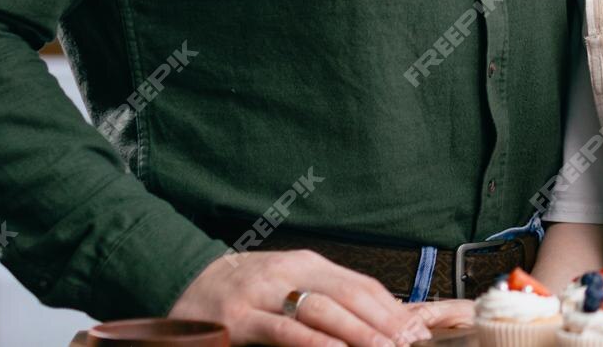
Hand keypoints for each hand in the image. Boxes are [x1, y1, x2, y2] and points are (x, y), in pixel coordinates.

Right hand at [170, 249, 433, 346]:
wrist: (185, 282)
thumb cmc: (246, 290)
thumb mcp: (288, 284)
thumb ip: (326, 298)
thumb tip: (377, 320)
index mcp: (308, 263)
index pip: (361, 285)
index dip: (392, 309)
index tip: (417, 332)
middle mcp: (290, 271)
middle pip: (349, 295)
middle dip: (385, 323)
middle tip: (410, 344)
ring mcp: (263, 292)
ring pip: (322, 310)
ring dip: (358, 333)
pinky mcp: (238, 317)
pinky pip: (283, 330)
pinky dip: (314, 342)